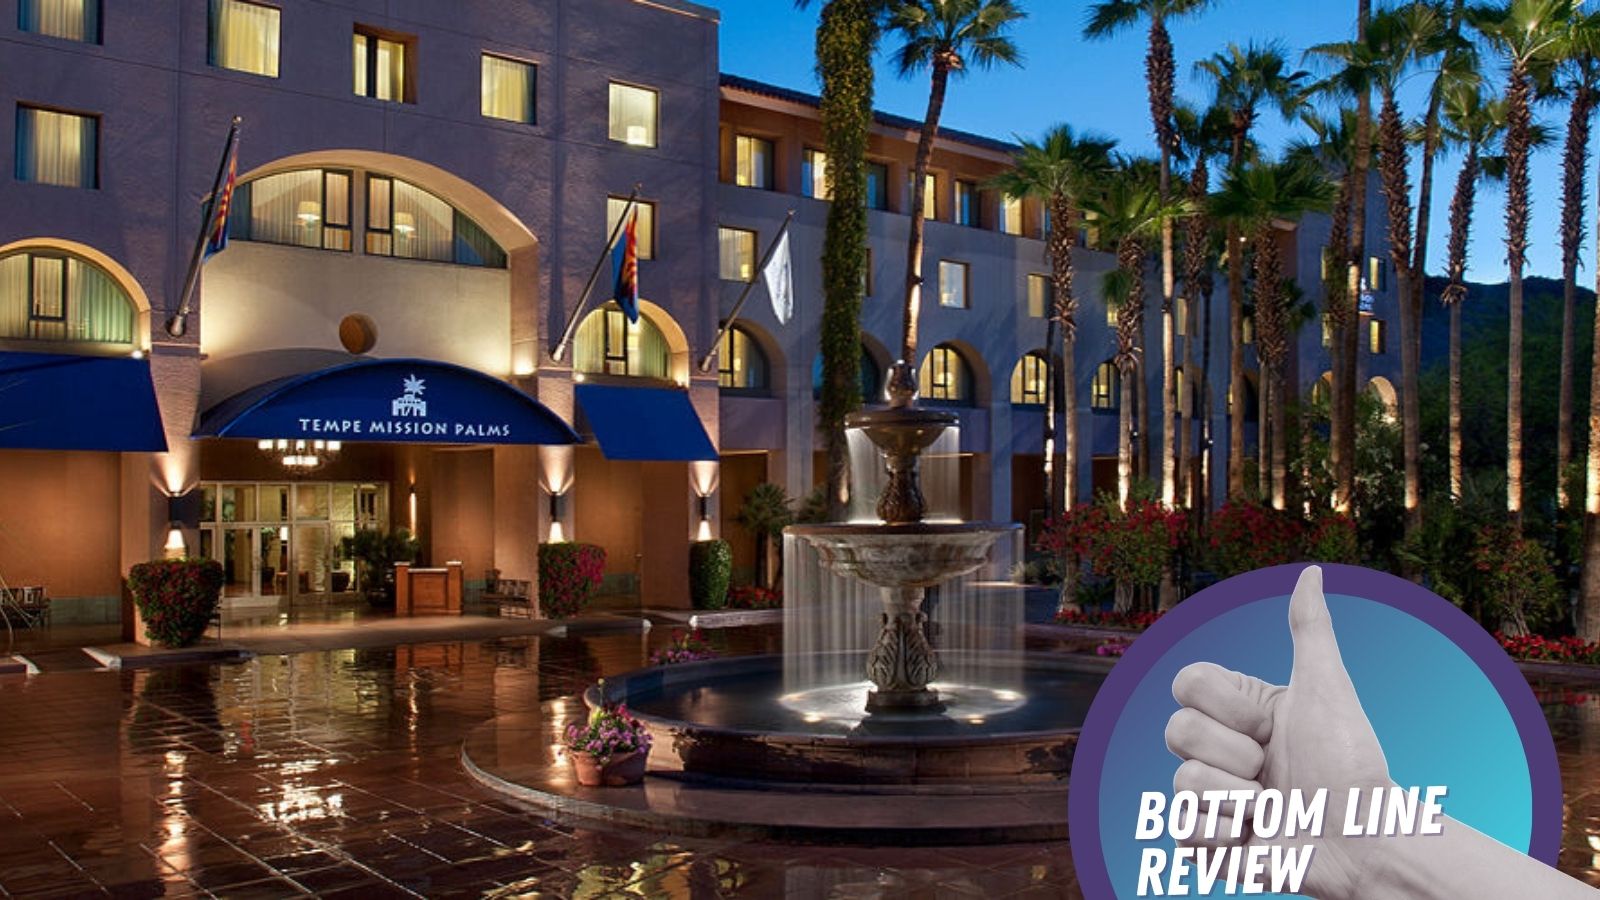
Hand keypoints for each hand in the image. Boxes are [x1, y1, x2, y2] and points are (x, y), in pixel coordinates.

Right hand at [1166, 565, 1389, 898]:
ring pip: (1182, 784)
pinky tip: (1258, 839)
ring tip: (1274, 811)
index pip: (1187, 684)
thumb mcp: (1328, 690)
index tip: (1270, 725)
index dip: (1227, 707)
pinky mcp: (1207, 841)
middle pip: (1177, 731)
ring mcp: (1209, 797)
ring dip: (1238, 802)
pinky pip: (1183, 831)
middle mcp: (1218, 750)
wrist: (1365, 841)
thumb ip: (1310, 630)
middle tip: (1273, 772)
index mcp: (1239, 711)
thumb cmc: (1352, 765)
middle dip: (1235, 757)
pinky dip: (1225, 838)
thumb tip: (1311, 572)